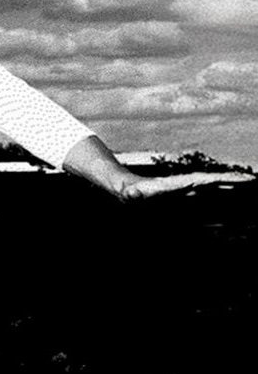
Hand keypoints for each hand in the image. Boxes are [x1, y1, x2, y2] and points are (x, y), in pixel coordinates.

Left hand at [120, 171, 255, 199]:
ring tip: (248, 181)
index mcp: (178, 184)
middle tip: (252, 180)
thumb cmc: (131, 194)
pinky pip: (208, 189)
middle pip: (213, 180)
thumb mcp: (132, 194)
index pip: (204, 180)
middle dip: (232, 179)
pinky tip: (231, 188)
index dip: (220, 179)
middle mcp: (185, 183)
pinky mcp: (185, 192)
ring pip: (213, 183)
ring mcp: (186, 186)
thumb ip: (133, 194)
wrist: (128, 189)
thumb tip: (131, 193)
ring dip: (230, 182)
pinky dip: (222, 187)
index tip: (236, 178)